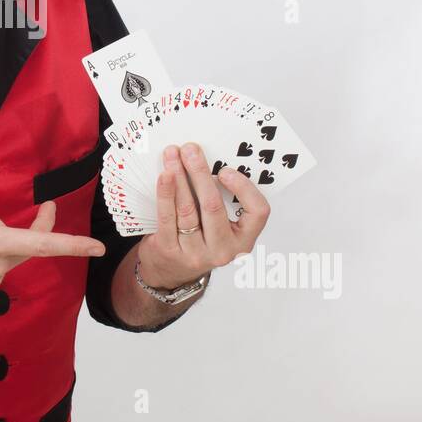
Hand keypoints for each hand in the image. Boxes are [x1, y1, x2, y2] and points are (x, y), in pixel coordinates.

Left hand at [136, 142, 271, 289]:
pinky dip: (165, 193)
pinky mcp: (170, 250)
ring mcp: (196, 253)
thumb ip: (223, 201)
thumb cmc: (199, 239)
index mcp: (243, 240)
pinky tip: (164, 176)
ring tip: (173, 155)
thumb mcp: (220, 227)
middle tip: (191, 150)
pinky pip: (167, 217)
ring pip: (188, 209)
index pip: (258, 213)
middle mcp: (223, 250)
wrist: (170, 271)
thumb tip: (207, 160)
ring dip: (179, 177)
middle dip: (200, 173)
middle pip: (213, 206)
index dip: (244, 188)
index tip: (225, 170)